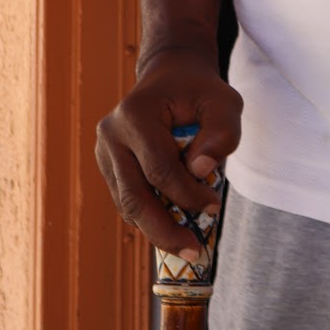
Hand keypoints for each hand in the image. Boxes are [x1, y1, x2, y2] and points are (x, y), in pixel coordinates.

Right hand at [95, 48, 241, 255]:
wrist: (171, 76)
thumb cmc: (200, 90)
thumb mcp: (224, 102)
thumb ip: (222, 133)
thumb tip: (201, 172)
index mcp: (135, 114)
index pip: (159, 169)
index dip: (188, 195)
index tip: (216, 207)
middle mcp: (111, 134)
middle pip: (134, 196)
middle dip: (164, 230)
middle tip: (193, 252)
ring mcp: (104, 151)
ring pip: (127, 205)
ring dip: (157, 228)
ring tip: (186, 245)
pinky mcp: (108, 166)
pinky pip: (127, 200)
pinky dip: (150, 216)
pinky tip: (174, 224)